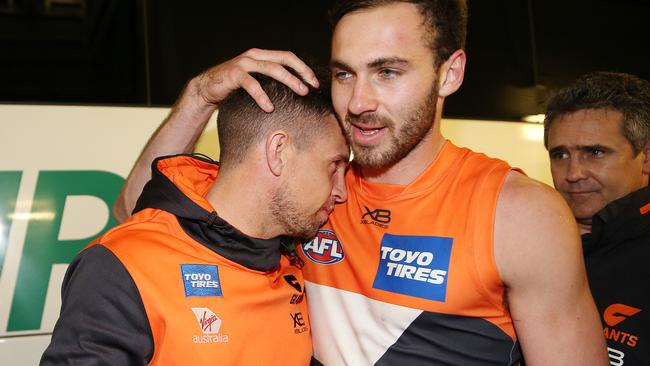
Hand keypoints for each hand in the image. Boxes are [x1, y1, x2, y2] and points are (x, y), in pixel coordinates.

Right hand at [188, 48, 319, 111]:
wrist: (207, 88)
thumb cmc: (235, 88)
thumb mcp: (256, 82)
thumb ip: (270, 82)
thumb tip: (295, 93)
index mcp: (262, 56)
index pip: (287, 57)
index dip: (303, 68)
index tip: (315, 82)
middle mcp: (254, 56)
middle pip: (283, 60)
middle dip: (300, 73)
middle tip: (311, 87)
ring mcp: (243, 64)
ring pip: (271, 68)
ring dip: (289, 80)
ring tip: (300, 92)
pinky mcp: (233, 74)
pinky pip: (251, 84)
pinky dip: (262, 96)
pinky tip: (269, 107)